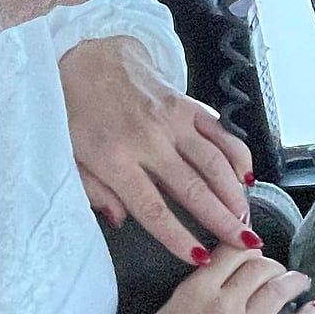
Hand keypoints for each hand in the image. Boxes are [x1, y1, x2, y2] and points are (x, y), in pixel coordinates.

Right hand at [39, 247, 314, 313]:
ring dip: (294, 281)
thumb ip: (188, 298)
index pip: (231, 253)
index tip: (252, 252)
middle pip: (260, 269)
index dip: (246, 248)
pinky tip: (313, 310)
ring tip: (300, 282)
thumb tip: (208, 287)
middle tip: (276, 270)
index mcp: (195, 292)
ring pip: (279, 292)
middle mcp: (225, 306)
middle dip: (271, 264)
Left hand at [60, 35, 254, 258]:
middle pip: (193, 188)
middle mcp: (149, 140)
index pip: (153, 207)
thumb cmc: (72, 110)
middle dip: (222, 220)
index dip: (178, 236)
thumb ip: (94, 190)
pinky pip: (219, 133)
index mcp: (115, 158)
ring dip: (234, 194)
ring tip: (246, 219)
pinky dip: (236, 155)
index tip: (200, 258)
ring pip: (214, 162)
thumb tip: (121, 220)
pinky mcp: (186, 104)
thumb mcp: (67, 156)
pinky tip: (245, 177)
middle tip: (244, 245)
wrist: (85, 56)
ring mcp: (172, 120)